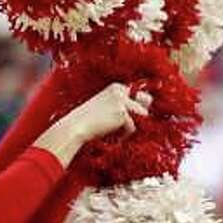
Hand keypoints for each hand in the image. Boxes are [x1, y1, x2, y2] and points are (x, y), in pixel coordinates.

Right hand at [34, 84, 152, 166]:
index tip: (122, 119)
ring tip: (115, 132)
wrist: (74, 127)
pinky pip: (133, 128)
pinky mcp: (123, 113)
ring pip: (143, 116)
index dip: (135, 109)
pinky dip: (124, 135)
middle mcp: (120, 90)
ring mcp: (122, 100)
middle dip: (140, 114)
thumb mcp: (105, 108)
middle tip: (124, 125)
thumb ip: (122, 107)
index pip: (139, 95)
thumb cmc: (88, 122)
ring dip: (132, 127)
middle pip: (147, 101)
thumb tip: (145, 113)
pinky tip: (112, 136)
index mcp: (116, 87)